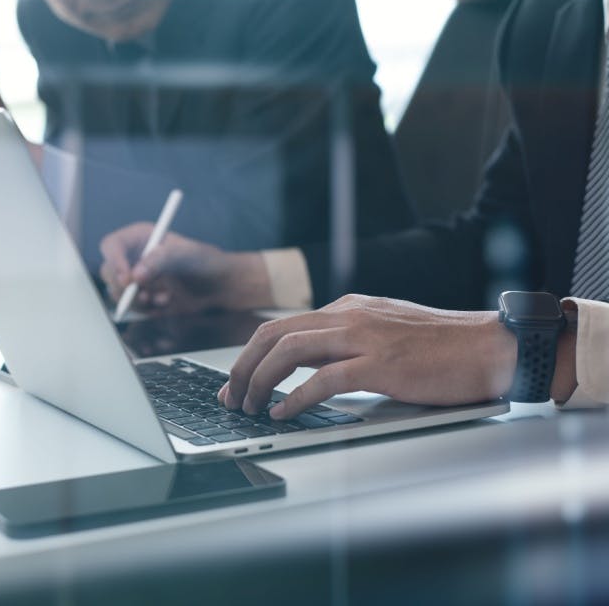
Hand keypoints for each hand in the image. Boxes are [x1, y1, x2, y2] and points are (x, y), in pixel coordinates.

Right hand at [98, 223, 275, 313]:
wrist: (217, 286)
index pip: (112, 245)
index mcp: (139, 237)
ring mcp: (135, 278)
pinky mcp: (140, 297)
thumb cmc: (203, 262)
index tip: (127, 278)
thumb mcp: (184, 255)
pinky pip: (131, 307)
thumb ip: (159, 261)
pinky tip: (165, 302)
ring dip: (137, 300)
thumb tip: (135, 276)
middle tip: (142, 295)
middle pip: (109, 272)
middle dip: (124, 287)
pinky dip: (146, 309)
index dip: (114, 261)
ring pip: (117, 292)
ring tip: (162, 297)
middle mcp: (133, 257)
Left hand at [217, 294, 518, 418]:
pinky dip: (294, 398)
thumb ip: (346, 343)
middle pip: (273, 335)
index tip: (236, 382)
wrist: (492, 347)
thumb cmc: (443, 349)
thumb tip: (306, 367)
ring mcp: (364, 337)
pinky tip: (282, 413)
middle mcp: (349, 316)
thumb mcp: (384, 334)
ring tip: (250, 407)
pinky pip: (323, 379)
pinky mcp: (380, 364)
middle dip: (242, 368)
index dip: (250, 355)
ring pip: (289, 351)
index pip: (281, 326)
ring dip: (260, 382)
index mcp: (348, 309)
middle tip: (231, 397)